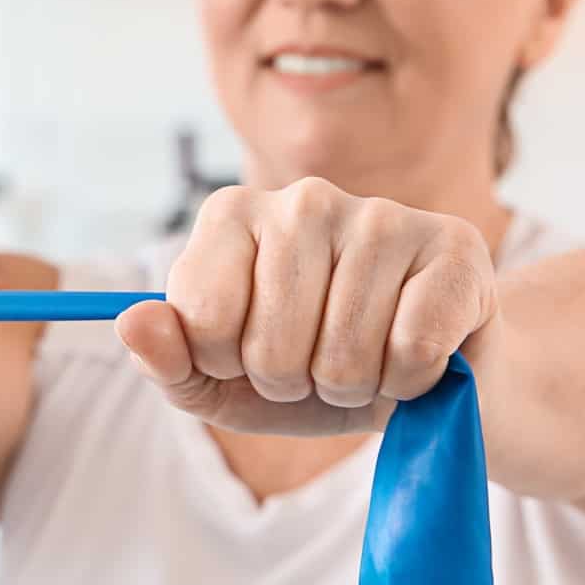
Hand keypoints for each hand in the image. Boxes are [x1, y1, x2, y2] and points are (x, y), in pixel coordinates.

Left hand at [116, 179, 497, 436]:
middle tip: (318, 364)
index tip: (249, 355)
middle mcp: (303, 197)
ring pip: (342, 356)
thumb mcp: (222, 385)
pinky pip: (410, 352)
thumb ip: (168, 362)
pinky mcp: (453, 247)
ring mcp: (381, 215)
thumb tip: (131, 322)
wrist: (424, 381)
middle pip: (272, 347)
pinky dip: (410, 382)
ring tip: (368, 361)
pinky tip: (418, 357)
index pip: (203, 320)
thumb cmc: (310, 375)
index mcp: (231, 214)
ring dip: (355, 387)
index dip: (227, 365)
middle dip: (295, 383)